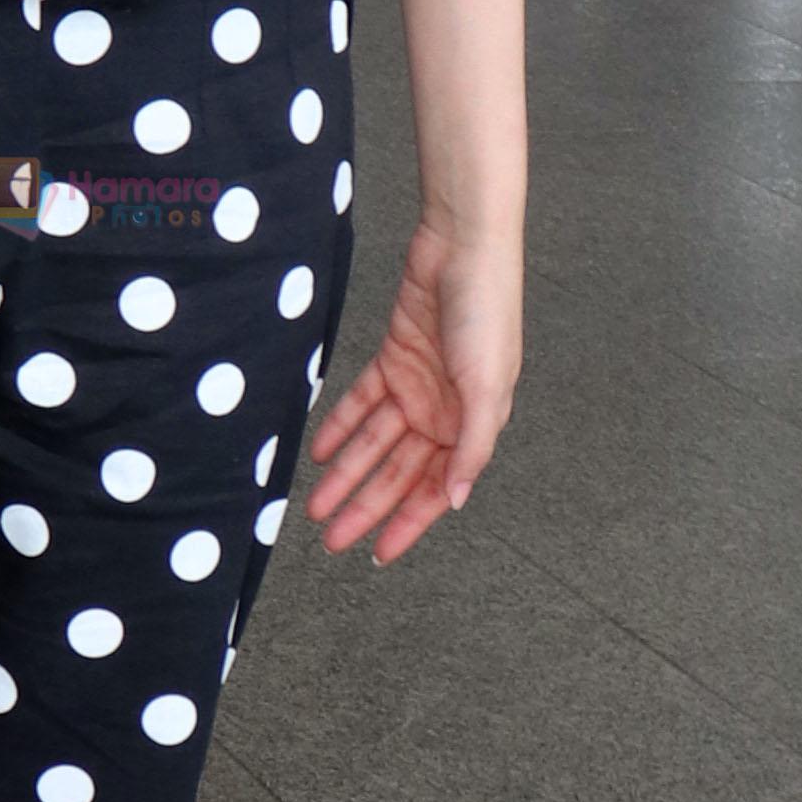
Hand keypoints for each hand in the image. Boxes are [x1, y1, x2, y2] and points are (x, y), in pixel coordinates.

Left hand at [304, 216, 518, 565]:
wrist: (463, 246)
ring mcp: (417, 386)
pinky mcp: (394, 358)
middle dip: (365, 507)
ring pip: (374, 443)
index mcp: (472, 425)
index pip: (433, 489)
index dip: (407, 523)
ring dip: (345, 474)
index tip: (377, 555)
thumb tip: (455, 500)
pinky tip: (319, 452)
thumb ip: (471, 446)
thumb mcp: (487, 386)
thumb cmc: (487, 313)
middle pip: (396, 472)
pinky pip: (361, 403)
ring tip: (315, 505)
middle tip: (332, 540)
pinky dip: (339, 426)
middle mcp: (444, 412)